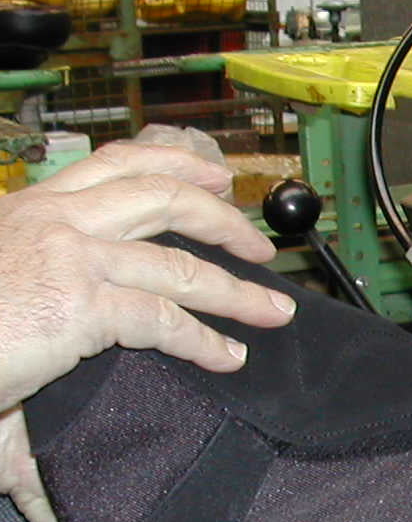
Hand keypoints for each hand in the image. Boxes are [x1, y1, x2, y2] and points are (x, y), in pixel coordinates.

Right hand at [0, 142, 297, 521]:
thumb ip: (36, 308)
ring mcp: (71, 257)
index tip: (213, 178)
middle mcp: (54, 219)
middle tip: (257, 243)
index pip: (114, 165)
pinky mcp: (82, 303)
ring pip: (179, 262)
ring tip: (273, 308)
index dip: (174, 165)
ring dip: (236, 288)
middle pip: (163, 195)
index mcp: (30, 208)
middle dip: (222, 216)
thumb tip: (67, 348)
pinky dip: (205, 340)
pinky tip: (228, 356)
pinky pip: (166, 319)